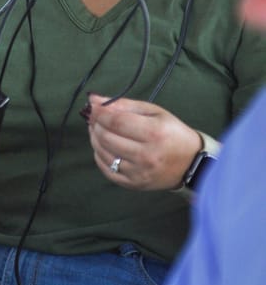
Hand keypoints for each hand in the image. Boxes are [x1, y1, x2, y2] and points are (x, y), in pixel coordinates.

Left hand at [85, 94, 201, 189]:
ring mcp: (139, 173)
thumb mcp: (153, 111)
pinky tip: (102, 147)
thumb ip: (123, 104)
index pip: (116, 122)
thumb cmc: (171, 132)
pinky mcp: (135, 185)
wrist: (191, 163)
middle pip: (107, 138)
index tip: (92, 106)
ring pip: (104, 154)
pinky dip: (99, 156)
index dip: (99, 113)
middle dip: (95, 124)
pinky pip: (108, 171)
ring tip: (97, 129)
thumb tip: (94, 99)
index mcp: (153, 132)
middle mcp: (146, 155)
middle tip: (94, 117)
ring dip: (95, 139)